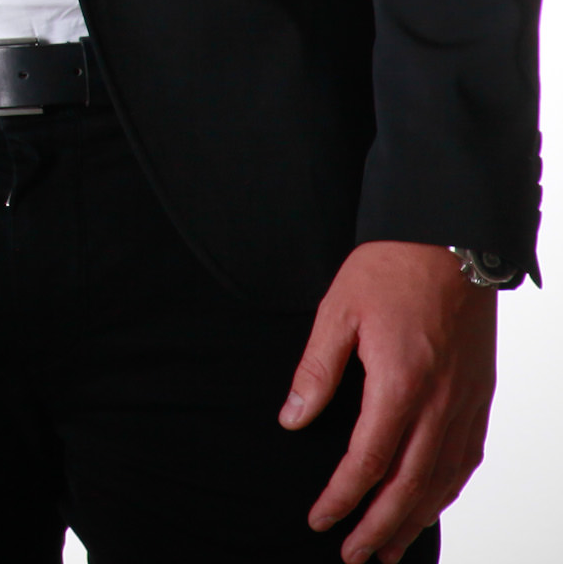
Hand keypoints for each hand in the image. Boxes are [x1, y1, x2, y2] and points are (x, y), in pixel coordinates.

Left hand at [283, 241, 498, 562]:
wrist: (452, 240)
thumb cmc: (390, 269)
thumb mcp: (337, 313)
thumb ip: (316, 372)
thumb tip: (293, 421)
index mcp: (401, 384)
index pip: (368, 461)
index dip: (342, 497)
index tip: (319, 520)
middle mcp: (441, 403)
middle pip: (411, 485)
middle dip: (380, 527)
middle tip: (355, 556)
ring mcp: (467, 403)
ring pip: (444, 479)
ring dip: (417, 518)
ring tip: (390, 547)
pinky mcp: (480, 396)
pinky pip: (467, 457)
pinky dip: (447, 489)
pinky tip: (430, 502)